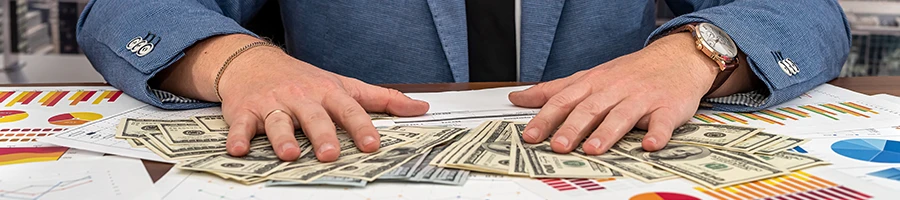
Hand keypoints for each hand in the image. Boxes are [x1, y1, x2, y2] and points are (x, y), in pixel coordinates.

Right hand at [217, 46, 428, 161]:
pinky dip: (238, 137)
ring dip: (282, 138)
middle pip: (313, 117)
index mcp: (327, 93)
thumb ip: (381, 99)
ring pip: (278, 122)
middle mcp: (301, 98)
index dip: (361, 127)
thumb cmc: (304, 80)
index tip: (372, 144)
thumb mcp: (344, 85)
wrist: (255, 62)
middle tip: (330, 154)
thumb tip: (420, 108)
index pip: (348, 110)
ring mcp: (273, 105)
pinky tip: (239, 149)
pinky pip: (241, 126)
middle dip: (322, 135)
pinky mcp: (246, 112)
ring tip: (289, 154)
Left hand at [508, 32, 721, 154]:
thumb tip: (519, 97)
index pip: (564, 100)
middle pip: (590, 109)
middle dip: (572, 127)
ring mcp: (641, 99)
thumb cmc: (628, 73)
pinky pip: (662, 122)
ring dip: (607, 132)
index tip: (530, 135)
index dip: (546, 118)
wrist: (676, 58)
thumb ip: (554, 90)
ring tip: (593, 149)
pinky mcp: (667, 108)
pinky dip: (657, 133)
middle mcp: (615, 90)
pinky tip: (650, 144)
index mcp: (593, 83)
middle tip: (558, 146)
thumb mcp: (589, 77)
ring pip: (622, 115)